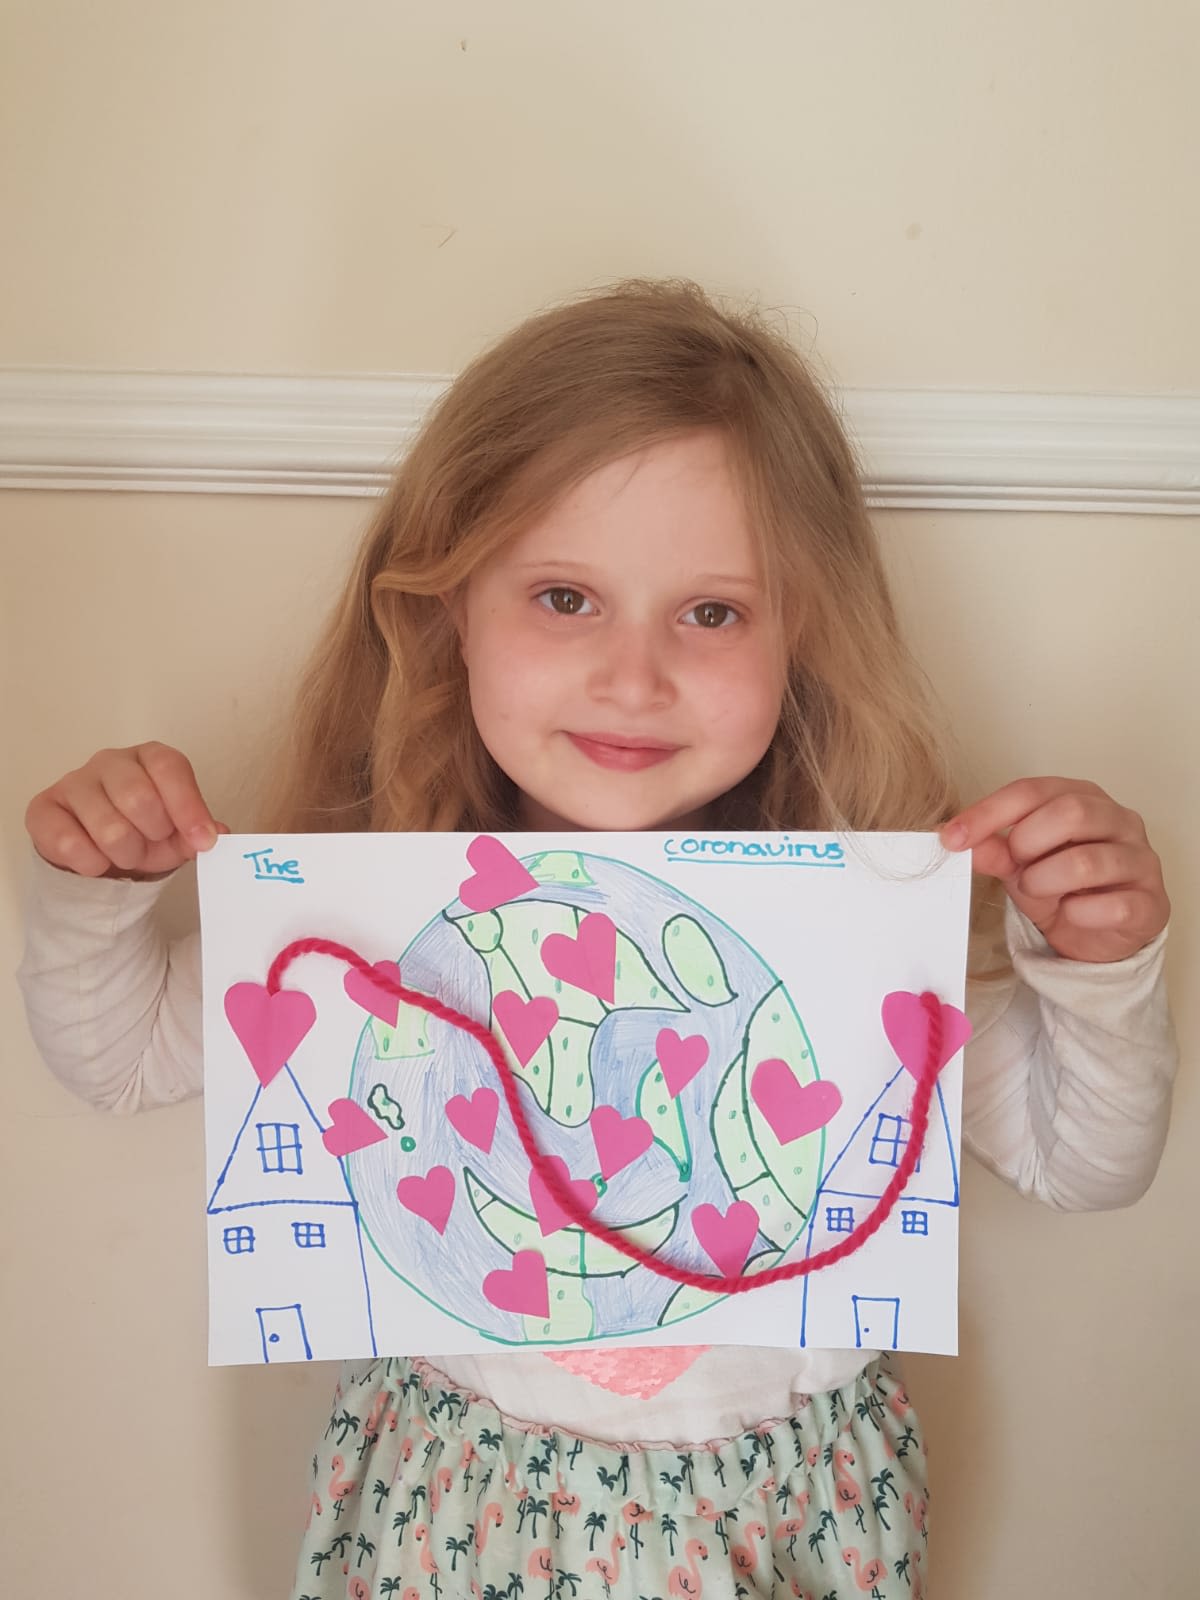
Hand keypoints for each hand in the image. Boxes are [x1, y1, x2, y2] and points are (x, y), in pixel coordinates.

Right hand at [25, 742, 227, 879]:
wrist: (100, 854)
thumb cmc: (144, 833)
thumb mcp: (178, 835)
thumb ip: (199, 832)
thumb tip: (217, 833)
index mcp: (149, 757)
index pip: (169, 767)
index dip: (188, 806)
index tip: (203, 840)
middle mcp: (111, 761)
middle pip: (138, 796)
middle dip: (152, 834)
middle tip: (150, 844)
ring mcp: (74, 782)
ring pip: (107, 826)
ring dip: (125, 853)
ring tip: (126, 854)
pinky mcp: (44, 808)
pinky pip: (68, 842)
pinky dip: (92, 863)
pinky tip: (97, 862)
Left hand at [940, 777, 1168, 962]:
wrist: (1096, 935)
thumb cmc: (1061, 887)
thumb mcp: (1018, 865)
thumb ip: (993, 849)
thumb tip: (958, 839)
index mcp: (1083, 797)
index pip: (1032, 790)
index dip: (988, 813)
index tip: (952, 838)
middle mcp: (1119, 820)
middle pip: (1070, 812)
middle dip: (1027, 844)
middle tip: (1015, 869)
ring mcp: (1141, 859)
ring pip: (1088, 861)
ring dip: (1046, 881)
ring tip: (1037, 891)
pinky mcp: (1151, 902)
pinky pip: (1112, 905)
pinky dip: (1078, 913)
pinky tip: (1071, 913)